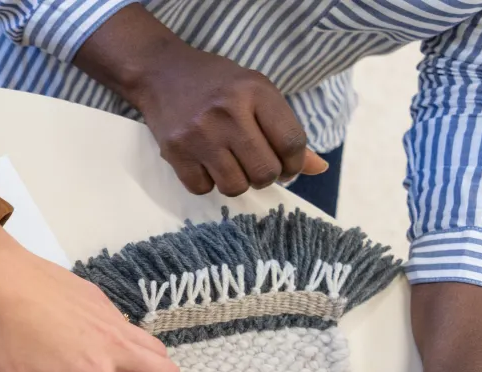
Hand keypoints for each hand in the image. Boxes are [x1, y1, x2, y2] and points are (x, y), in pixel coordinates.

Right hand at [73, 5, 325, 195]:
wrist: (161, 72)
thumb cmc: (217, 84)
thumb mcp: (257, 93)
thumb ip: (286, 130)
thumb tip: (319, 168)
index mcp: (256, 92)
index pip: (292, 143)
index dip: (295, 164)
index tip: (287, 167)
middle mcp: (228, 113)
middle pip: (265, 171)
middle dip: (266, 176)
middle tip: (257, 167)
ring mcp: (199, 134)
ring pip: (235, 186)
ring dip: (238, 183)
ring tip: (231, 166)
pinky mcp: (175, 151)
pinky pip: (203, 188)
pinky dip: (209, 183)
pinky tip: (206, 164)